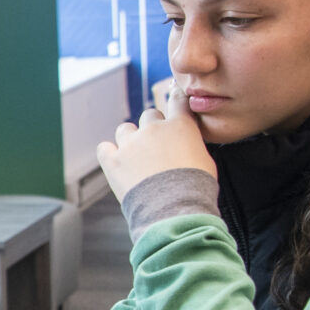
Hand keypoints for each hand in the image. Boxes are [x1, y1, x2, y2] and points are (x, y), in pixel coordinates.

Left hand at [96, 80, 214, 201]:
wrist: (174, 208)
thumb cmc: (195, 188)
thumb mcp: (205, 161)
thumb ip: (192, 145)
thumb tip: (186, 146)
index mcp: (180, 126)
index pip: (178, 101)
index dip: (176, 101)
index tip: (175, 103)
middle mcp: (153, 129)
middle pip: (150, 115)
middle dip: (153, 128)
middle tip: (157, 147)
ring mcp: (131, 143)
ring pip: (125, 129)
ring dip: (130, 138)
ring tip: (135, 157)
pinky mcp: (113, 160)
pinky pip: (104, 148)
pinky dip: (109, 154)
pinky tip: (115, 162)